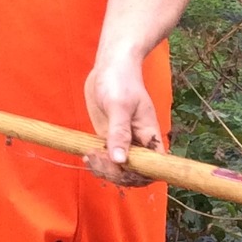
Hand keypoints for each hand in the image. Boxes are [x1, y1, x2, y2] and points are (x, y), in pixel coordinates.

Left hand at [83, 53, 161, 187]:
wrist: (110, 66)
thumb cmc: (121, 80)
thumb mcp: (120, 106)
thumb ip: (120, 133)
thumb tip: (120, 160)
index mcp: (150, 136)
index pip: (153, 167)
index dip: (140, 175)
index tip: (120, 167)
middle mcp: (139, 143)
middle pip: (134, 173)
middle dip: (115, 172)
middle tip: (97, 158)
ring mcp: (124, 143)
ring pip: (118, 169)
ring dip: (104, 169)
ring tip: (89, 156)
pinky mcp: (109, 140)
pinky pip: (107, 160)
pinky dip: (97, 163)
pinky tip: (87, 155)